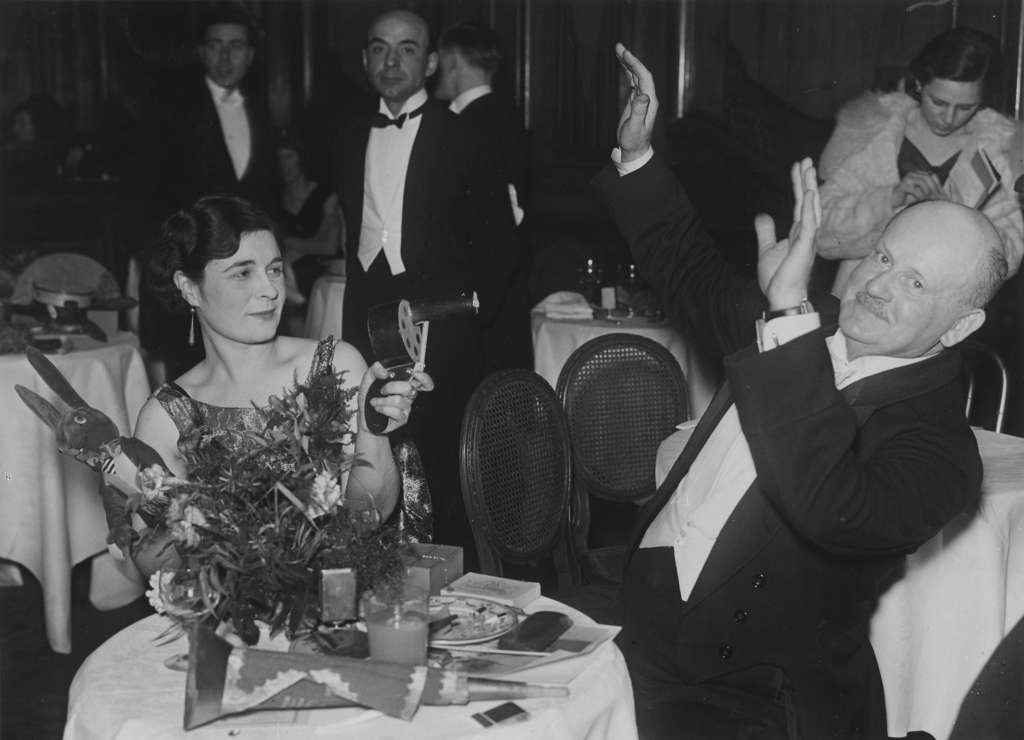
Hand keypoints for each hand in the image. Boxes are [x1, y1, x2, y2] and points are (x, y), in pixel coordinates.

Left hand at [358, 362, 433, 433]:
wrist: (363, 416)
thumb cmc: (368, 398)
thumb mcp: (368, 380)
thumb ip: (374, 370)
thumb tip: (384, 371)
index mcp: (403, 384)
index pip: (422, 381)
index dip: (424, 378)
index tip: (416, 374)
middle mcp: (407, 396)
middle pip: (409, 388)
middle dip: (391, 387)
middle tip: (382, 390)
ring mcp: (405, 408)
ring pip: (398, 400)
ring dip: (382, 400)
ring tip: (375, 401)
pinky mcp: (402, 419)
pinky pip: (395, 412)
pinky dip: (383, 409)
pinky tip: (378, 409)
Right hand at [614, 43, 658, 161]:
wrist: (634, 151)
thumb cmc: (634, 141)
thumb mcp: (634, 127)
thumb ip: (638, 111)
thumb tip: (642, 95)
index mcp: (649, 102)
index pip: (644, 77)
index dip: (635, 64)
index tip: (624, 54)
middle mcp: (648, 97)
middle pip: (641, 73)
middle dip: (630, 59)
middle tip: (618, 46)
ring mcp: (642, 98)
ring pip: (636, 75)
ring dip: (628, 62)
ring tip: (618, 50)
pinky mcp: (635, 101)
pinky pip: (633, 81)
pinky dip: (627, 71)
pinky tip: (622, 65)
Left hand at [755, 158, 820, 308]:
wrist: (781, 297)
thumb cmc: (778, 278)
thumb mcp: (767, 249)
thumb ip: (766, 231)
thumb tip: (762, 215)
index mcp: (798, 233)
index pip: (799, 204)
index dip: (798, 185)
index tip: (797, 166)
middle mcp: (806, 233)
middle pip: (807, 202)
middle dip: (807, 180)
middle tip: (806, 159)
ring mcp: (807, 240)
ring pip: (811, 208)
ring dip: (810, 188)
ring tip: (809, 169)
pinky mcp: (805, 248)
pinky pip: (809, 224)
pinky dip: (809, 208)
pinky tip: (809, 194)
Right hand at [891, 170, 943, 208]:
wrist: (893, 201)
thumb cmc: (908, 198)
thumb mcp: (921, 193)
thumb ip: (930, 190)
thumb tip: (945, 192)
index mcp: (918, 174)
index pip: (932, 176)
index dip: (938, 185)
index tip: (943, 194)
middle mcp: (913, 174)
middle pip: (928, 178)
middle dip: (934, 188)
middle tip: (938, 197)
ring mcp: (907, 179)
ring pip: (922, 182)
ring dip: (927, 191)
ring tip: (930, 199)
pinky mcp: (902, 186)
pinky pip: (913, 189)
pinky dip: (919, 195)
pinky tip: (922, 201)